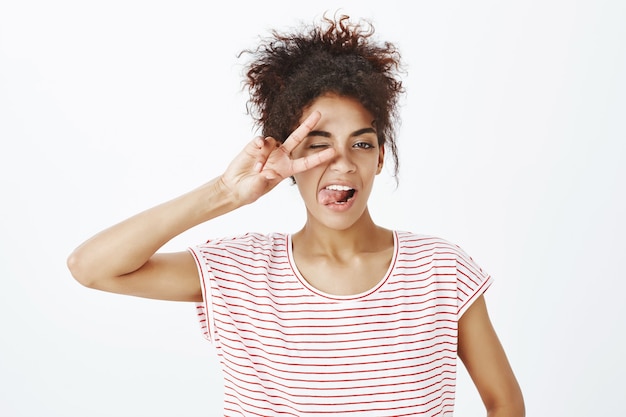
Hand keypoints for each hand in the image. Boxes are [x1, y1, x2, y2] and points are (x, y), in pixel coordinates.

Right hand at [219, 111, 334, 205]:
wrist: (234, 187)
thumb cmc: (249, 191)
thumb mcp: (257, 189)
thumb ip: (263, 181)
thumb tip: (269, 172)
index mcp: (286, 169)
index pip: (306, 162)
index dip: (319, 157)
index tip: (333, 151)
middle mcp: (280, 157)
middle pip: (297, 138)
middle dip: (307, 126)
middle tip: (318, 114)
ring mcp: (268, 150)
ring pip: (273, 142)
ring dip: (265, 156)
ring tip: (256, 170)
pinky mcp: (255, 146)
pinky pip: (261, 141)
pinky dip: (259, 146)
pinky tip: (255, 154)